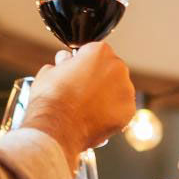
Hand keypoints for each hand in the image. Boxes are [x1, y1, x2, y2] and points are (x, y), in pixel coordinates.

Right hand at [22, 42, 135, 162]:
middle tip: (82, 93)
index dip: (84, 64)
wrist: (57, 127)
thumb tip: (64, 61)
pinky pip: (121, 109)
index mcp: (100, 51)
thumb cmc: (51, 98)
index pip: (95, 52)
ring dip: (107, 96)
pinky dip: (111, 114)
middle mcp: (118, 67)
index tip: (77, 74)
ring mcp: (126, 90)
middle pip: (111, 70)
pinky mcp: (129, 111)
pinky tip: (95, 118)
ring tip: (87, 108)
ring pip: (118, 90)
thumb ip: (63, 63)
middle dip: (99, 79)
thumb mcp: (50, 71)